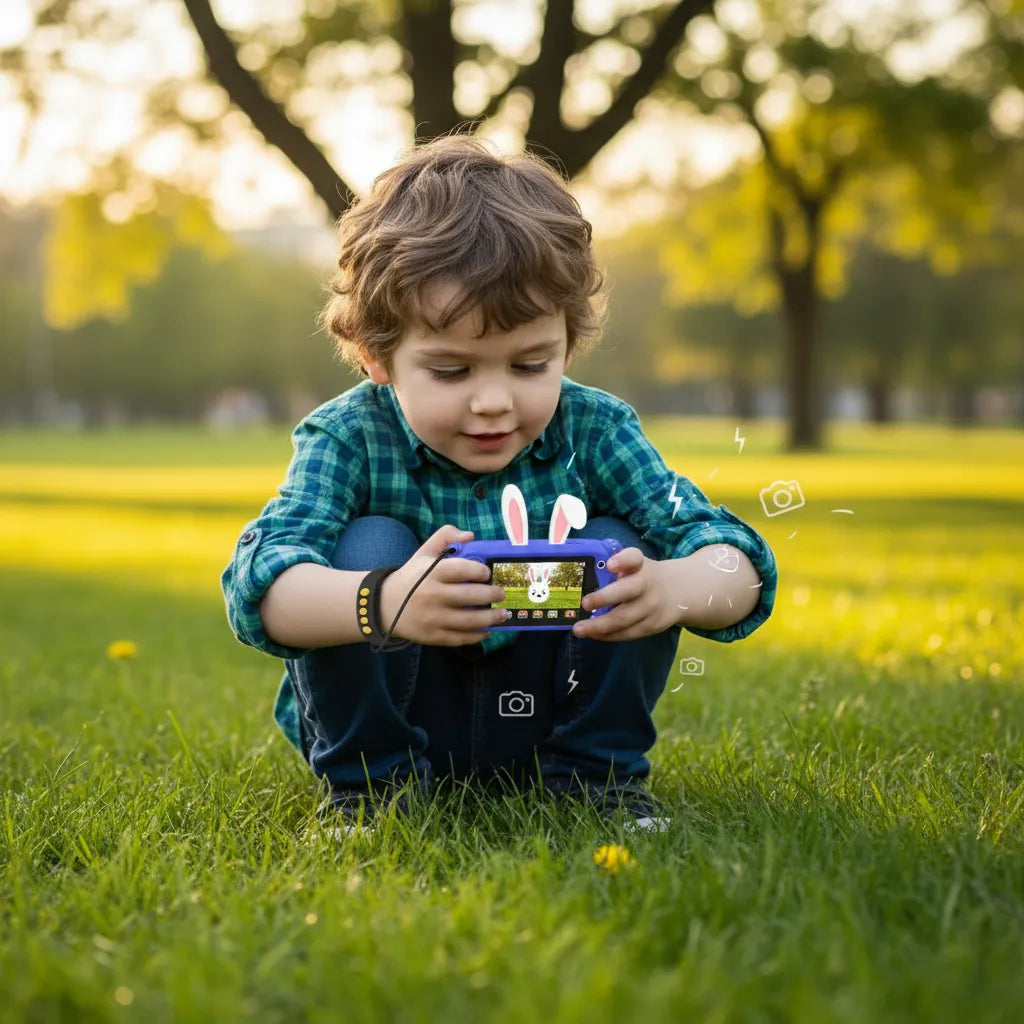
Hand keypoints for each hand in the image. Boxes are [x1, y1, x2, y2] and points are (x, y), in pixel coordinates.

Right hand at [378, 525, 507, 646]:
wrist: (384, 606)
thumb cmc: (411, 577)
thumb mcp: (423, 553)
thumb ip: (445, 536)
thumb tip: (470, 535)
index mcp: (431, 572)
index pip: (462, 569)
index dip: (480, 570)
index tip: (488, 573)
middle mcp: (433, 595)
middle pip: (470, 596)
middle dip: (492, 595)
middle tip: (502, 594)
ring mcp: (433, 618)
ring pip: (469, 620)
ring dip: (491, 618)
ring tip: (503, 614)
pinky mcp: (433, 636)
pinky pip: (460, 638)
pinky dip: (477, 636)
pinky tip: (487, 630)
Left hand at [571, 547, 676, 641]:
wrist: (678, 591)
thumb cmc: (644, 576)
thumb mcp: (635, 564)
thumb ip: (615, 567)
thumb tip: (583, 574)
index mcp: (640, 566)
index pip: (633, 558)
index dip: (623, 560)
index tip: (610, 564)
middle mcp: (647, 585)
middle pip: (626, 592)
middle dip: (603, 598)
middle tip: (584, 603)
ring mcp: (651, 607)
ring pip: (624, 619)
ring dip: (599, 626)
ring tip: (579, 629)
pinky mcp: (652, 626)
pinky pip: (628, 633)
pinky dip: (608, 636)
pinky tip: (593, 635)